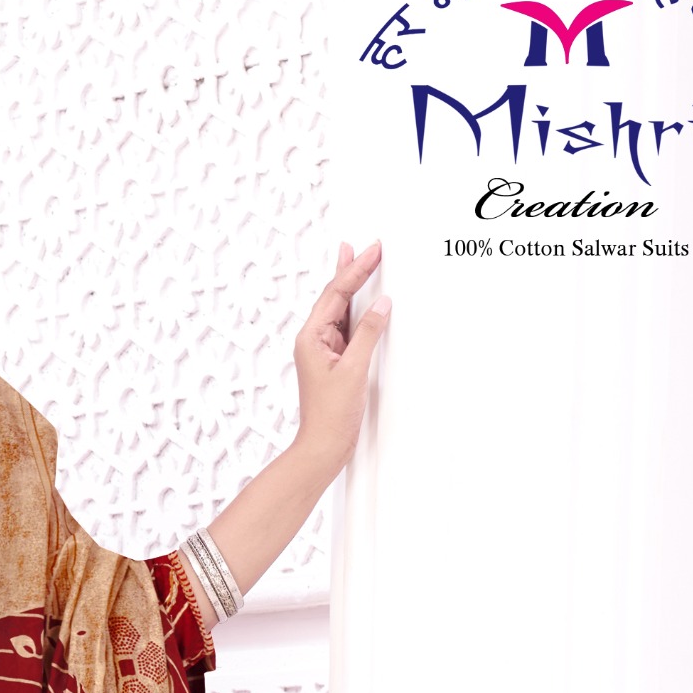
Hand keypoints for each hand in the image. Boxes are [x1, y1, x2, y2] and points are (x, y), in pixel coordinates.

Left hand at [291, 239, 389, 476]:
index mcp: (311, 338)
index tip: (372, 250)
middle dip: (349, 270)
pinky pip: (346, 329)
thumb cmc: (331, 416)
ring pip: (339, 311)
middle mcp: (313, 341)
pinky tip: (363, 302)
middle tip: (363, 246)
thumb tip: (382, 304)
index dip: (355, 270)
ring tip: (355, 259)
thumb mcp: (354, 369)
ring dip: (351, 287)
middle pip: (334, 296)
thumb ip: (368, 334)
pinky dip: (356, 312)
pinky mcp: (333, 362)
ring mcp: (322, 351)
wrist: (323, 447)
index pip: (336, 294)